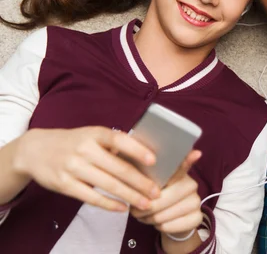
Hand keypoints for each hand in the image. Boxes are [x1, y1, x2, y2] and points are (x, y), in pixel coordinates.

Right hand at [13, 126, 159, 211]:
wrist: (35, 150)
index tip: (153, 160)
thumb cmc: (73, 142)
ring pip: (108, 185)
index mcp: (94, 133)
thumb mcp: (91, 134)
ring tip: (146, 203)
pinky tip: (123, 208)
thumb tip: (142, 155)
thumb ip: (113, 144)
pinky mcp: (65, 184)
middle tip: (156, 192)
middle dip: (140, 182)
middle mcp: (84, 149)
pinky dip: (109, 204)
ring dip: (130, 196)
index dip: (137, 150)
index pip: (119, 140)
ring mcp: (73, 167)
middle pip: (118, 168)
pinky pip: (92, 197)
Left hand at [130, 150, 202, 235]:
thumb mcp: (151, 185)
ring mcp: (196, 201)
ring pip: (164, 214)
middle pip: (163, 198)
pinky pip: (170, 226)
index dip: (189, 160)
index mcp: (179, 173)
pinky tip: (159, 223)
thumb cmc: (158, 198)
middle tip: (136, 211)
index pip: (183, 166)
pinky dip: (160, 227)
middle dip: (145, 207)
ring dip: (149, 218)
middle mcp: (191, 184)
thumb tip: (134, 172)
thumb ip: (146, 177)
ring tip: (146, 216)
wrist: (171, 219)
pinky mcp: (197, 217)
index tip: (196, 153)